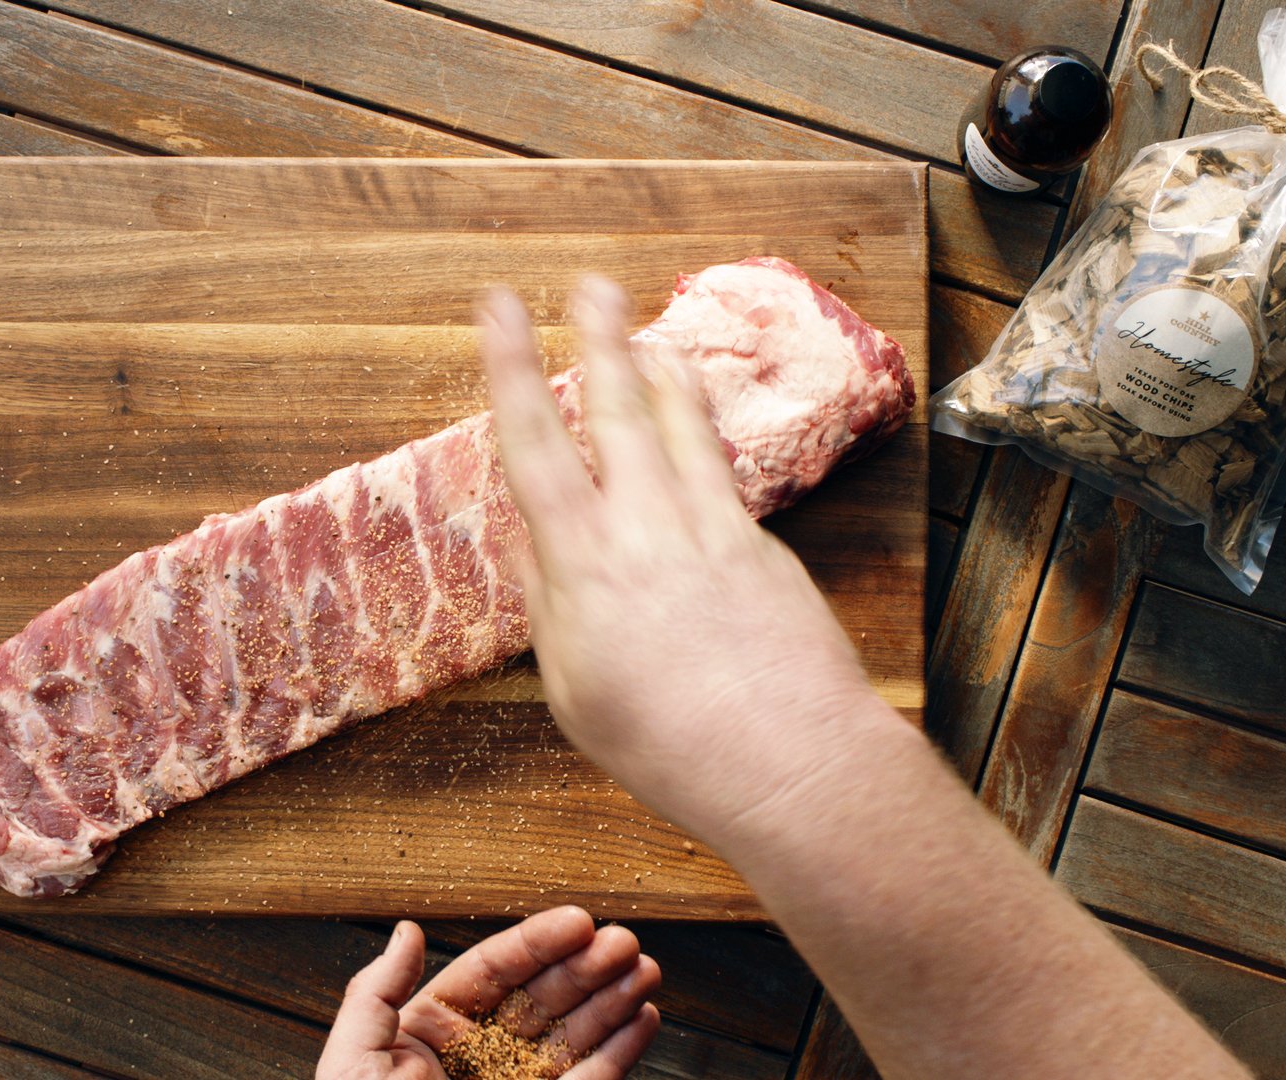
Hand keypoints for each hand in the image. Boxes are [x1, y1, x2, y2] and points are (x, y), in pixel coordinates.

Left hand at [317, 906, 659, 1079]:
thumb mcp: (354, 1062)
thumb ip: (376, 992)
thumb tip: (407, 930)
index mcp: (431, 1032)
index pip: (492, 973)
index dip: (537, 943)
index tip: (577, 921)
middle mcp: (479, 1058)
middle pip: (541, 998)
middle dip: (585, 967)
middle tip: (624, 942)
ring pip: (573, 1035)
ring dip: (612, 1000)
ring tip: (647, 969)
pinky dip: (621, 1050)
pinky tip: (643, 1018)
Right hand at [477, 278, 898, 835]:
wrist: (788, 761)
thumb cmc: (666, 745)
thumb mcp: (573, 689)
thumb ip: (550, 606)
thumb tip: (539, 548)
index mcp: (583, 563)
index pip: (533, 444)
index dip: (510, 369)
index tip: (498, 310)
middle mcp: (647, 526)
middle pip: (618, 408)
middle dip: (599, 338)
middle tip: (587, 285)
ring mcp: (712, 527)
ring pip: (681, 426)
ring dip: (661, 372)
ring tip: (650, 337)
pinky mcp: (762, 545)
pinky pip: (721, 469)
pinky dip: (701, 432)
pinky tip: (696, 429)